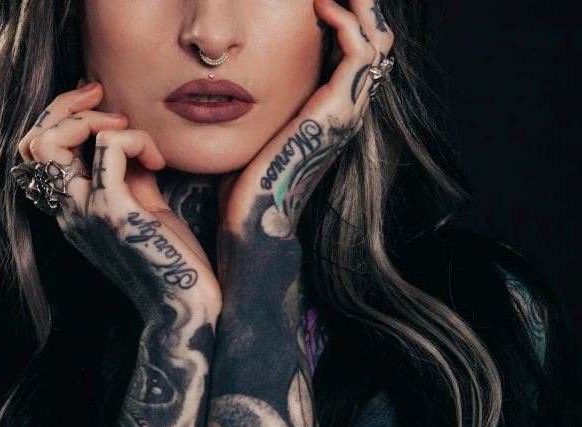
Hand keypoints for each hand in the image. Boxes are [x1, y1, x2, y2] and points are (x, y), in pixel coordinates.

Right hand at [17, 82, 220, 317]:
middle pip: (33, 141)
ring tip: (131, 129)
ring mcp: (84, 212)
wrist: (186, 304)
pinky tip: (158, 159)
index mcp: (71, 209)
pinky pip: (107, 147)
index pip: (37, 152)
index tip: (100, 104)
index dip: (61, 117)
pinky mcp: (112, 212)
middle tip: (103, 97)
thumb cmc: (171, 257)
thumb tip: (122, 133)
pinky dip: (134, 138)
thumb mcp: (143, 203)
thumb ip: (126, 170)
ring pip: (53, 141)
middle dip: (67, 105)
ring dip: (95, 118)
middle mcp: (67, 211)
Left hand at [219, 0, 393, 238]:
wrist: (254, 215)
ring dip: (357, 6)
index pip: (354, 52)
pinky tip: (319, 7)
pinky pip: (359, 51)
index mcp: (331, 110)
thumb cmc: (247, 178)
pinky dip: (346, 21)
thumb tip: (243, 78)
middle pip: (373, 42)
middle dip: (359, 7)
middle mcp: (346, 107)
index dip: (345, 18)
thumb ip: (266, 102)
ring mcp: (346, 108)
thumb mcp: (258, 128)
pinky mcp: (338, 109)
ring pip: (374, 40)